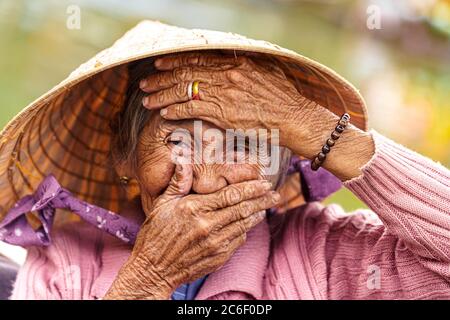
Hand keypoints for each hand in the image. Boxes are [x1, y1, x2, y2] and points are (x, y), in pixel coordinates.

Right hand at [104, 163, 279, 299]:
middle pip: (243, 208)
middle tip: (274, 193)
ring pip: (244, 224)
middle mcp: (208, 225)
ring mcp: (215, 243)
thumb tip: (184, 161)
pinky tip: (249, 224)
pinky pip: (238, 241)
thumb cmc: (155, 234)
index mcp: (194, 208)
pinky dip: (246, 230)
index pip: (230, 194)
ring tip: (267, 206)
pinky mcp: (218, 257)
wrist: (154, 269)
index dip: (250, 187)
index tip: (263, 182)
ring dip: (258, 214)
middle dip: (262, 199)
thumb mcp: (162, 204)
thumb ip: (177, 183)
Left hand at [139, 53, 320, 151]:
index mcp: (235, 63)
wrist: (293, 117)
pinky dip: (175, 111)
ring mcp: (223, 94)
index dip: (175, 62)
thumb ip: (248, 63)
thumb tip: (236, 58)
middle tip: (145, 83)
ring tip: (147, 99)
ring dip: (162, 95)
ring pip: (183, 91)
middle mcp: (226, 75)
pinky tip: (164, 114)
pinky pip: (191, 110)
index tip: (160, 64)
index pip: (197, 60)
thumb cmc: (283, 97)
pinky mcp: (222, 113)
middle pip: (185, 74)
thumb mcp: (268, 70)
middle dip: (161, 79)